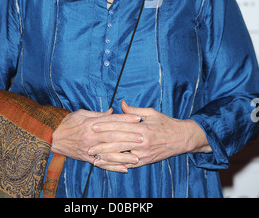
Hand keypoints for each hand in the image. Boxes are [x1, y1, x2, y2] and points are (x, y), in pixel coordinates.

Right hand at [51, 107, 142, 171]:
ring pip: (109, 152)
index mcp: (91, 123)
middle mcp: (91, 136)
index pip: (112, 120)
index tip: (138, 118)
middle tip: (143, 137)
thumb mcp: (82, 113)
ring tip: (137, 157)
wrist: (51, 136)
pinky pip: (102, 163)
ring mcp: (89, 148)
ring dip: (124, 156)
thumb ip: (99, 114)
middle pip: (113, 136)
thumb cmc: (67, 122)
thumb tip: (113, 111)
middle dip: (129, 136)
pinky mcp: (86, 158)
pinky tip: (124, 169)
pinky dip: (113, 167)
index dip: (126, 119)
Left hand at [89, 100, 210, 168]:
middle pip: (117, 143)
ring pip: (121, 156)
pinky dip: (116, 165)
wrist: (181, 138)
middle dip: (101, 144)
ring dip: (106, 157)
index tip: (93, 125)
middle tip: (88, 144)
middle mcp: (141, 141)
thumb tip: (120, 104)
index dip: (105, 126)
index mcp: (142, 127)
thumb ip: (134, 110)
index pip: (119, 126)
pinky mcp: (145, 161)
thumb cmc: (165, 123)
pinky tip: (107, 164)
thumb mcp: (151, 112)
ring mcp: (143, 153)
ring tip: (93, 157)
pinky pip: (128, 164)